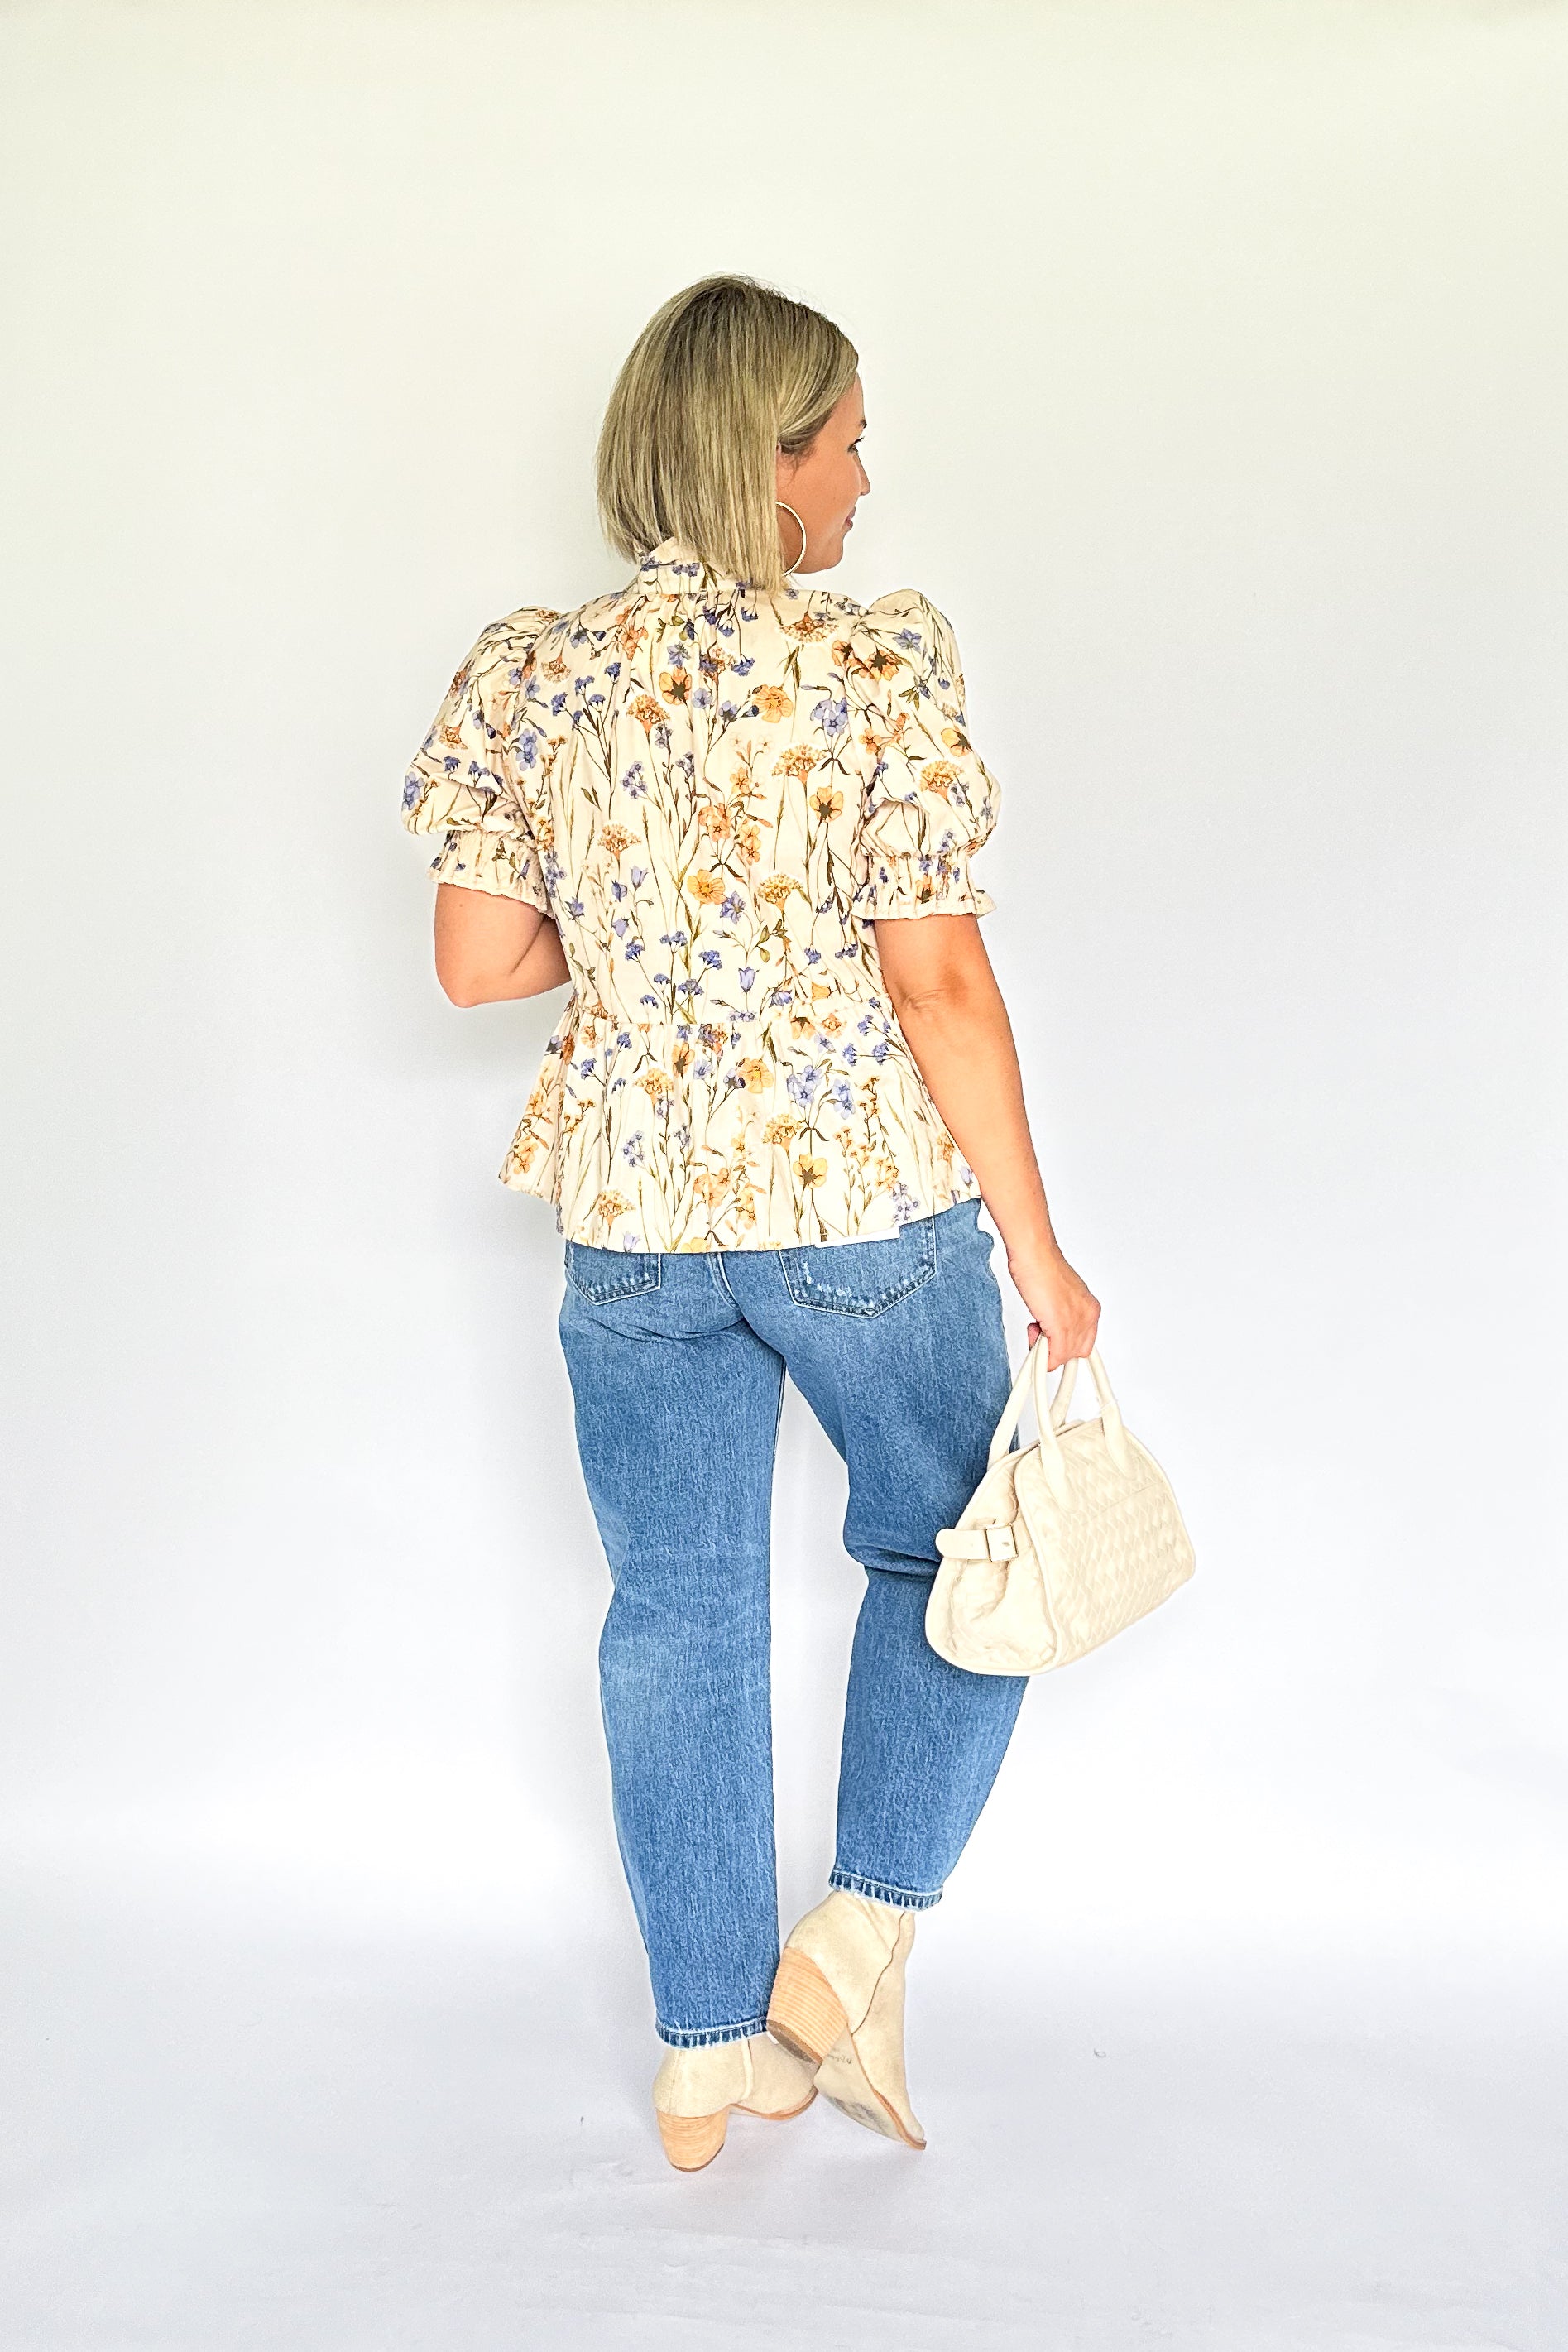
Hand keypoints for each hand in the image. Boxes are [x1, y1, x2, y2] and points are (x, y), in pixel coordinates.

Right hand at [1008, 1247, 1099, 1371]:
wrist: (1034, 1254)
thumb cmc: (1041, 1267)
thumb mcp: (1058, 1296)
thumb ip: (1061, 1316)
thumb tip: (1053, 1334)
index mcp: (1090, 1308)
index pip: (1085, 1342)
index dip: (1066, 1345)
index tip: (1053, 1341)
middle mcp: (1086, 1315)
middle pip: (1076, 1352)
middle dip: (1055, 1349)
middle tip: (1040, 1333)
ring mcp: (1074, 1321)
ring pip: (1064, 1356)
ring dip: (1045, 1350)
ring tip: (1035, 1328)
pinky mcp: (1059, 1326)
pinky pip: (1055, 1356)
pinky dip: (1041, 1356)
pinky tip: (1034, 1338)